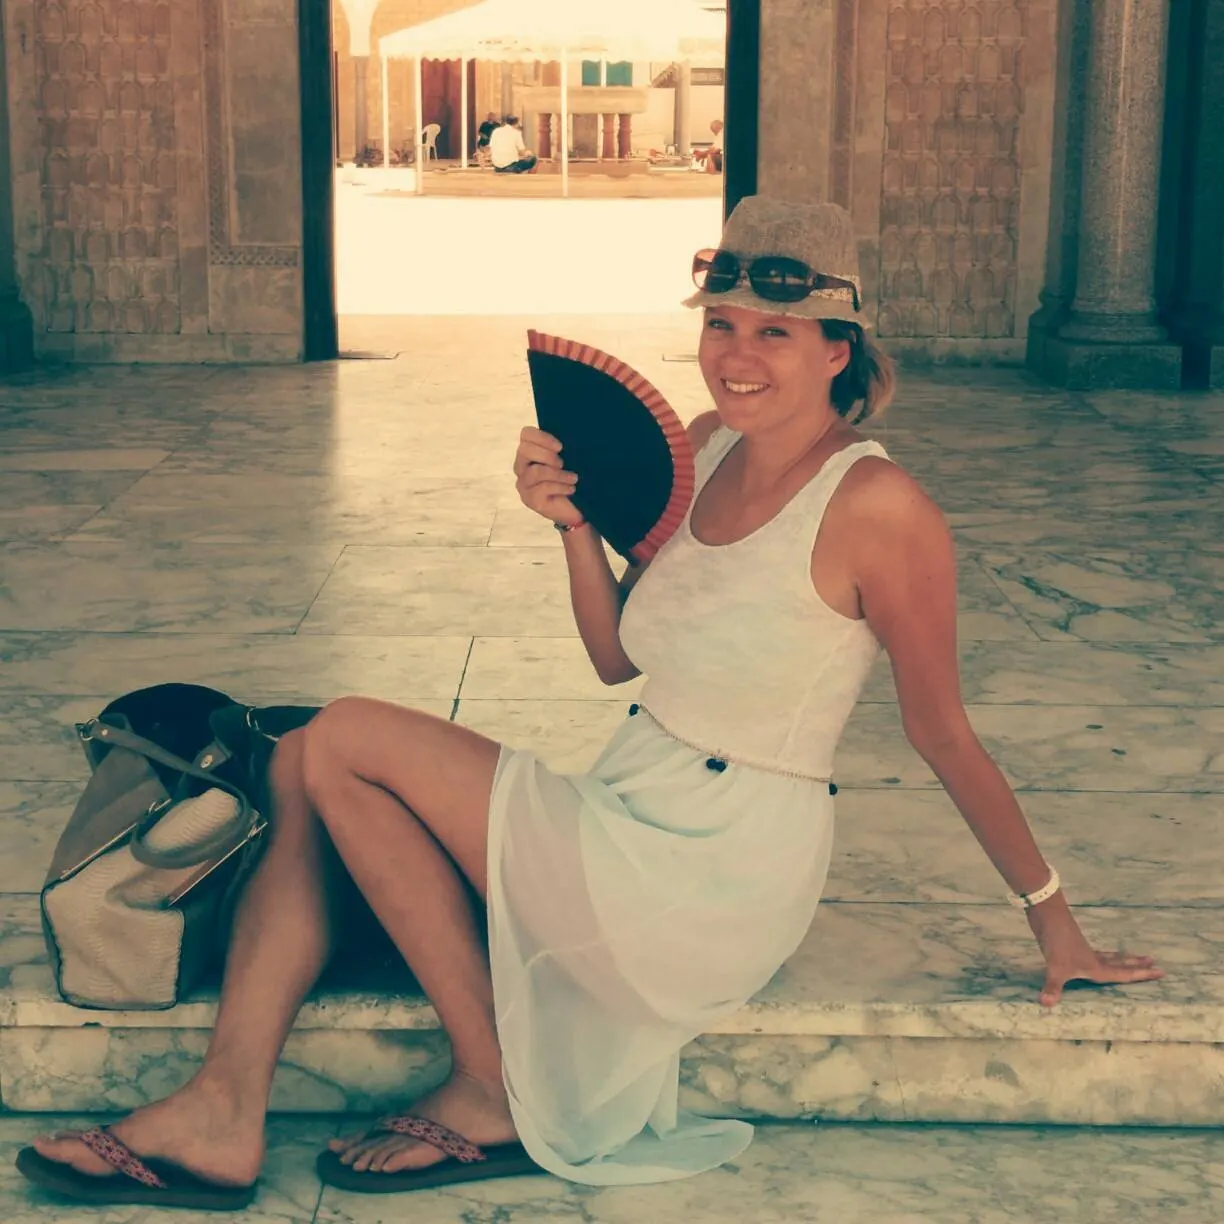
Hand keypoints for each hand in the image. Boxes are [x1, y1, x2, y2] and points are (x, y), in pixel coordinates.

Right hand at [513, 426, 583, 528]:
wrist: (577, 509)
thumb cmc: (571, 480)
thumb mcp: (568, 460)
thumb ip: (560, 448)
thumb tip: (563, 442)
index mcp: (530, 452)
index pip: (526, 434)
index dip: (542, 437)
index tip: (560, 447)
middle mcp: (522, 467)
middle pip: (524, 450)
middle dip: (547, 455)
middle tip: (562, 463)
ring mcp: (524, 485)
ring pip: (535, 472)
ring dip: (558, 474)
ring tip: (573, 478)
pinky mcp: (530, 500)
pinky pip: (543, 488)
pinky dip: (560, 487)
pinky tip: (571, 489)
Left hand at [1034, 926, 1164, 1008]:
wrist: (1048, 916)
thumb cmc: (1056, 943)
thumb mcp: (1054, 967)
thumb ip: (1053, 987)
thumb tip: (1045, 1003)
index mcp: (1096, 967)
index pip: (1123, 974)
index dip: (1141, 975)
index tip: (1160, 972)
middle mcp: (1094, 959)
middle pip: (1121, 963)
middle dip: (1138, 965)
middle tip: (1155, 963)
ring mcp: (1084, 950)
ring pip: (1110, 957)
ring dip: (1124, 958)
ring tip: (1138, 957)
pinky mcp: (1074, 945)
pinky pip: (1096, 954)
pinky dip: (1104, 956)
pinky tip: (1100, 956)